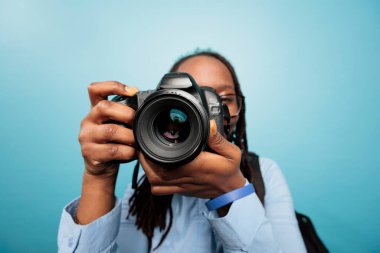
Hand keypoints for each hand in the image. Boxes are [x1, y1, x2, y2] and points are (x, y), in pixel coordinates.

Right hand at [76, 81, 137, 223]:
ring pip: (110, 130)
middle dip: (126, 113)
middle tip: (137, 122)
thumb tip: (144, 102)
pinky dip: (127, 152)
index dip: (112, 86)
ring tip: (137, 141)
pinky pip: (113, 150)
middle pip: (104, 107)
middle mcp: (88, 120)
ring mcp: (86, 137)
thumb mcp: (117, 125)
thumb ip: (125, 114)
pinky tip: (132, 153)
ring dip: (129, 136)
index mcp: (95, 109)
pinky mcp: (89, 153)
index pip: (95, 89)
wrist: (101, 168)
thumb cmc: (114, 143)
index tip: (132, 91)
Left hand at [139, 119, 245, 198]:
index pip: (168, 161)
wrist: (231, 191)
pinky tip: (154, 168)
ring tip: (147, 155)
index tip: (149, 139)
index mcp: (195, 167)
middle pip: (154, 173)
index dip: (153, 151)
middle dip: (145, 159)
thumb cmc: (230, 171)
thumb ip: (218, 139)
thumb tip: (209, 124)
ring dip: (147, 170)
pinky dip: (153, 180)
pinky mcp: (180, 190)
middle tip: (144, 145)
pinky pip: (160, 189)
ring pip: (154, 182)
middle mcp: (185, 178)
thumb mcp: (231, 152)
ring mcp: (181, 186)